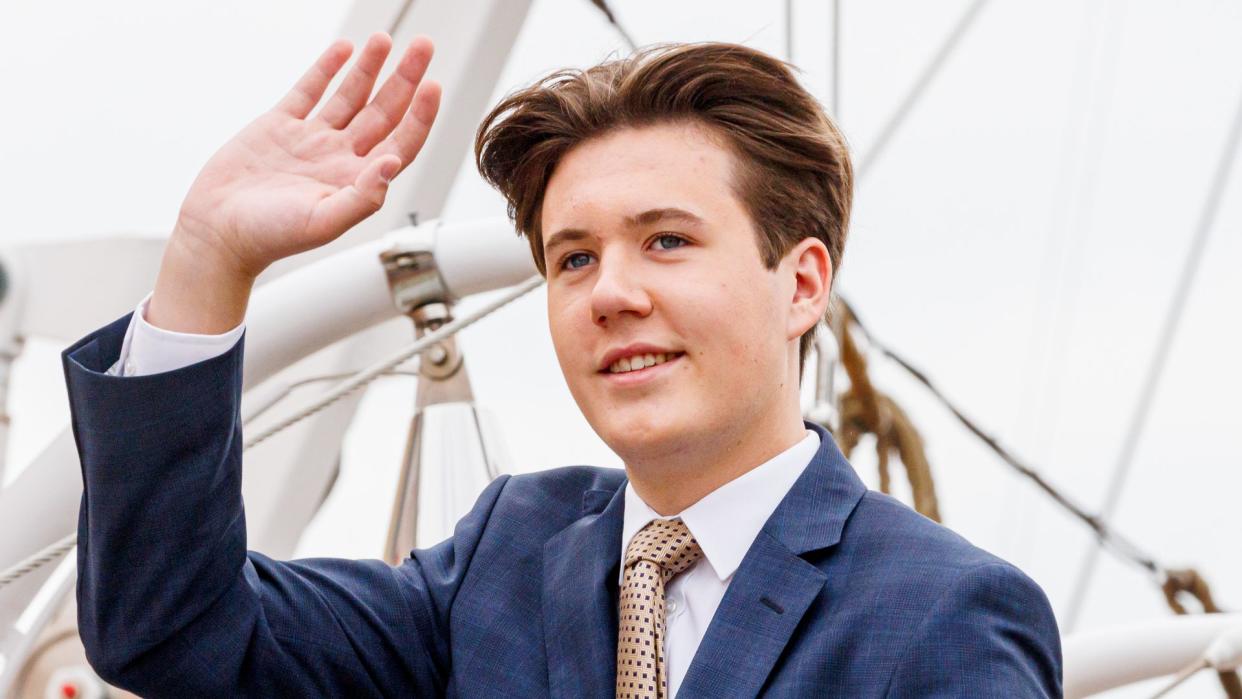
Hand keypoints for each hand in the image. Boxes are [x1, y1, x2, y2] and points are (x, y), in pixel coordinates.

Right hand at [148, 33, 440, 332]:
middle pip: (383, 111)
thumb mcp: (324, 222)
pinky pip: (309, 91)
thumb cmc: (269, 237)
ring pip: (349, 96)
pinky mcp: (279, 126)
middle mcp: (338, 157)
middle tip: (424, 47)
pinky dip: (326, 69)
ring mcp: (311, 140)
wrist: (217, 231)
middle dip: (404, 79)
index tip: (433, 86)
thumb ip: (363, 196)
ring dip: (369, 68)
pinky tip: (344, 50)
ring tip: (385, 39)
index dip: (420, 115)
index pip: (401, 141)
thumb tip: (393, 163)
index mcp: (355, 180)